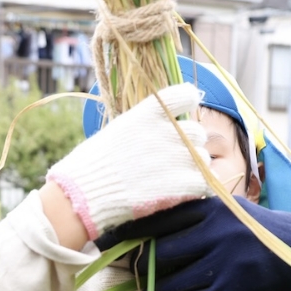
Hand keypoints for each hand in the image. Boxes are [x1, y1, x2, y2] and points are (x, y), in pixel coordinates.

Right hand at [46, 84, 210, 240]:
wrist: (85, 194)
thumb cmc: (92, 165)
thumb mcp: (117, 131)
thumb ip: (143, 126)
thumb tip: (158, 129)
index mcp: (149, 112)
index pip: (187, 95)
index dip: (189, 103)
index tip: (183, 114)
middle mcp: (168, 130)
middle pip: (197, 132)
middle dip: (188, 144)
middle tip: (172, 159)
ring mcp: (178, 156)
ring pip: (203, 158)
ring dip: (193, 168)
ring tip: (173, 179)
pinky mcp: (183, 183)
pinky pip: (205, 182)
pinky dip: (197, 188)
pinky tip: (183, 192)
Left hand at [97, 196, 290, 290]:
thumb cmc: (257, 234)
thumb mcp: (226, 212)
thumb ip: (190, 215)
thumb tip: (137, 224)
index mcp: (210, 204)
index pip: (155, 217)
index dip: (124, 232)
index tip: (101, 241)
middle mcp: (216, 227)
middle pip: (157, 251)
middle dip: (135, 267)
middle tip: (119, 276)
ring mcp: (226, 257)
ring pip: (170, 281)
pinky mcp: (234, 286)